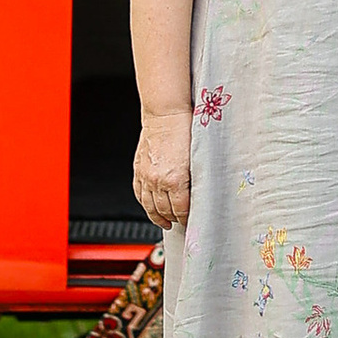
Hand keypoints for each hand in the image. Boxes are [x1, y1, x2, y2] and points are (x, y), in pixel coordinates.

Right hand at [132, 110, 192, 230]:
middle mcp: (158, 180)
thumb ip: (195, 179)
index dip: (187, 219)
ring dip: (158, 217)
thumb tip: (199, 194)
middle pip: (165, 211)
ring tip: (166, 222)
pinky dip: (145, 204)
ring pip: (150, 206)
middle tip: (181, 223)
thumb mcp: (197, 158)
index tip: (192, 222)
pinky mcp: (138, 170)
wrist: (165, 114)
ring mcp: (146, 176)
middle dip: (174, 219)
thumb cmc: (184, 129)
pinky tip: (150, 207)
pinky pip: (139, 194)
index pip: (181, 210)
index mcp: (175, 179)